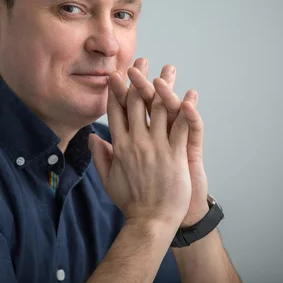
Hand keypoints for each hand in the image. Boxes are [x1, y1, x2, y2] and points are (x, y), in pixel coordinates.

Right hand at [110, 58, 209, 226]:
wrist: (150, 222)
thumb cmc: (130, 203)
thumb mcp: (108, 179)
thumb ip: (100, 157)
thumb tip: (91, 138)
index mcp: (120, 146)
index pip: (115, 111)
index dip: (117, 90)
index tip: (118, 74)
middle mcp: (136, 142)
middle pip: (136, 103)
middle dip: (138, 78)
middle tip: (142, 60)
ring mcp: (156, 148)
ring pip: (160, 109)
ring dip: (165, 86)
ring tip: (169, 68)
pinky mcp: (174, 155)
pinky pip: (182, 127)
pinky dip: (188, 109)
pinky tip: (191, 94)